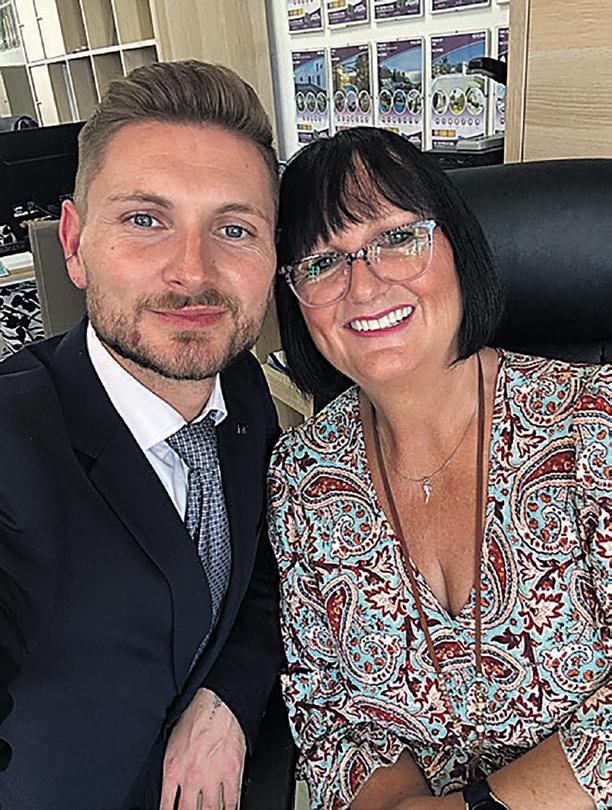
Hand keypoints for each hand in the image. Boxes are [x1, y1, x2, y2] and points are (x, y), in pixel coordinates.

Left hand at [160, 688, 245, 809]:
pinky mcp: (232, 773)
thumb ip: (171, 771)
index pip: (166, 807)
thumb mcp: (171, 745)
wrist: (217, 704)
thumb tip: (171, 790)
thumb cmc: (195, 718)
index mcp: (173, 771)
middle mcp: (191, 778)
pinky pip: (231, 802)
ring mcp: (213, 778)